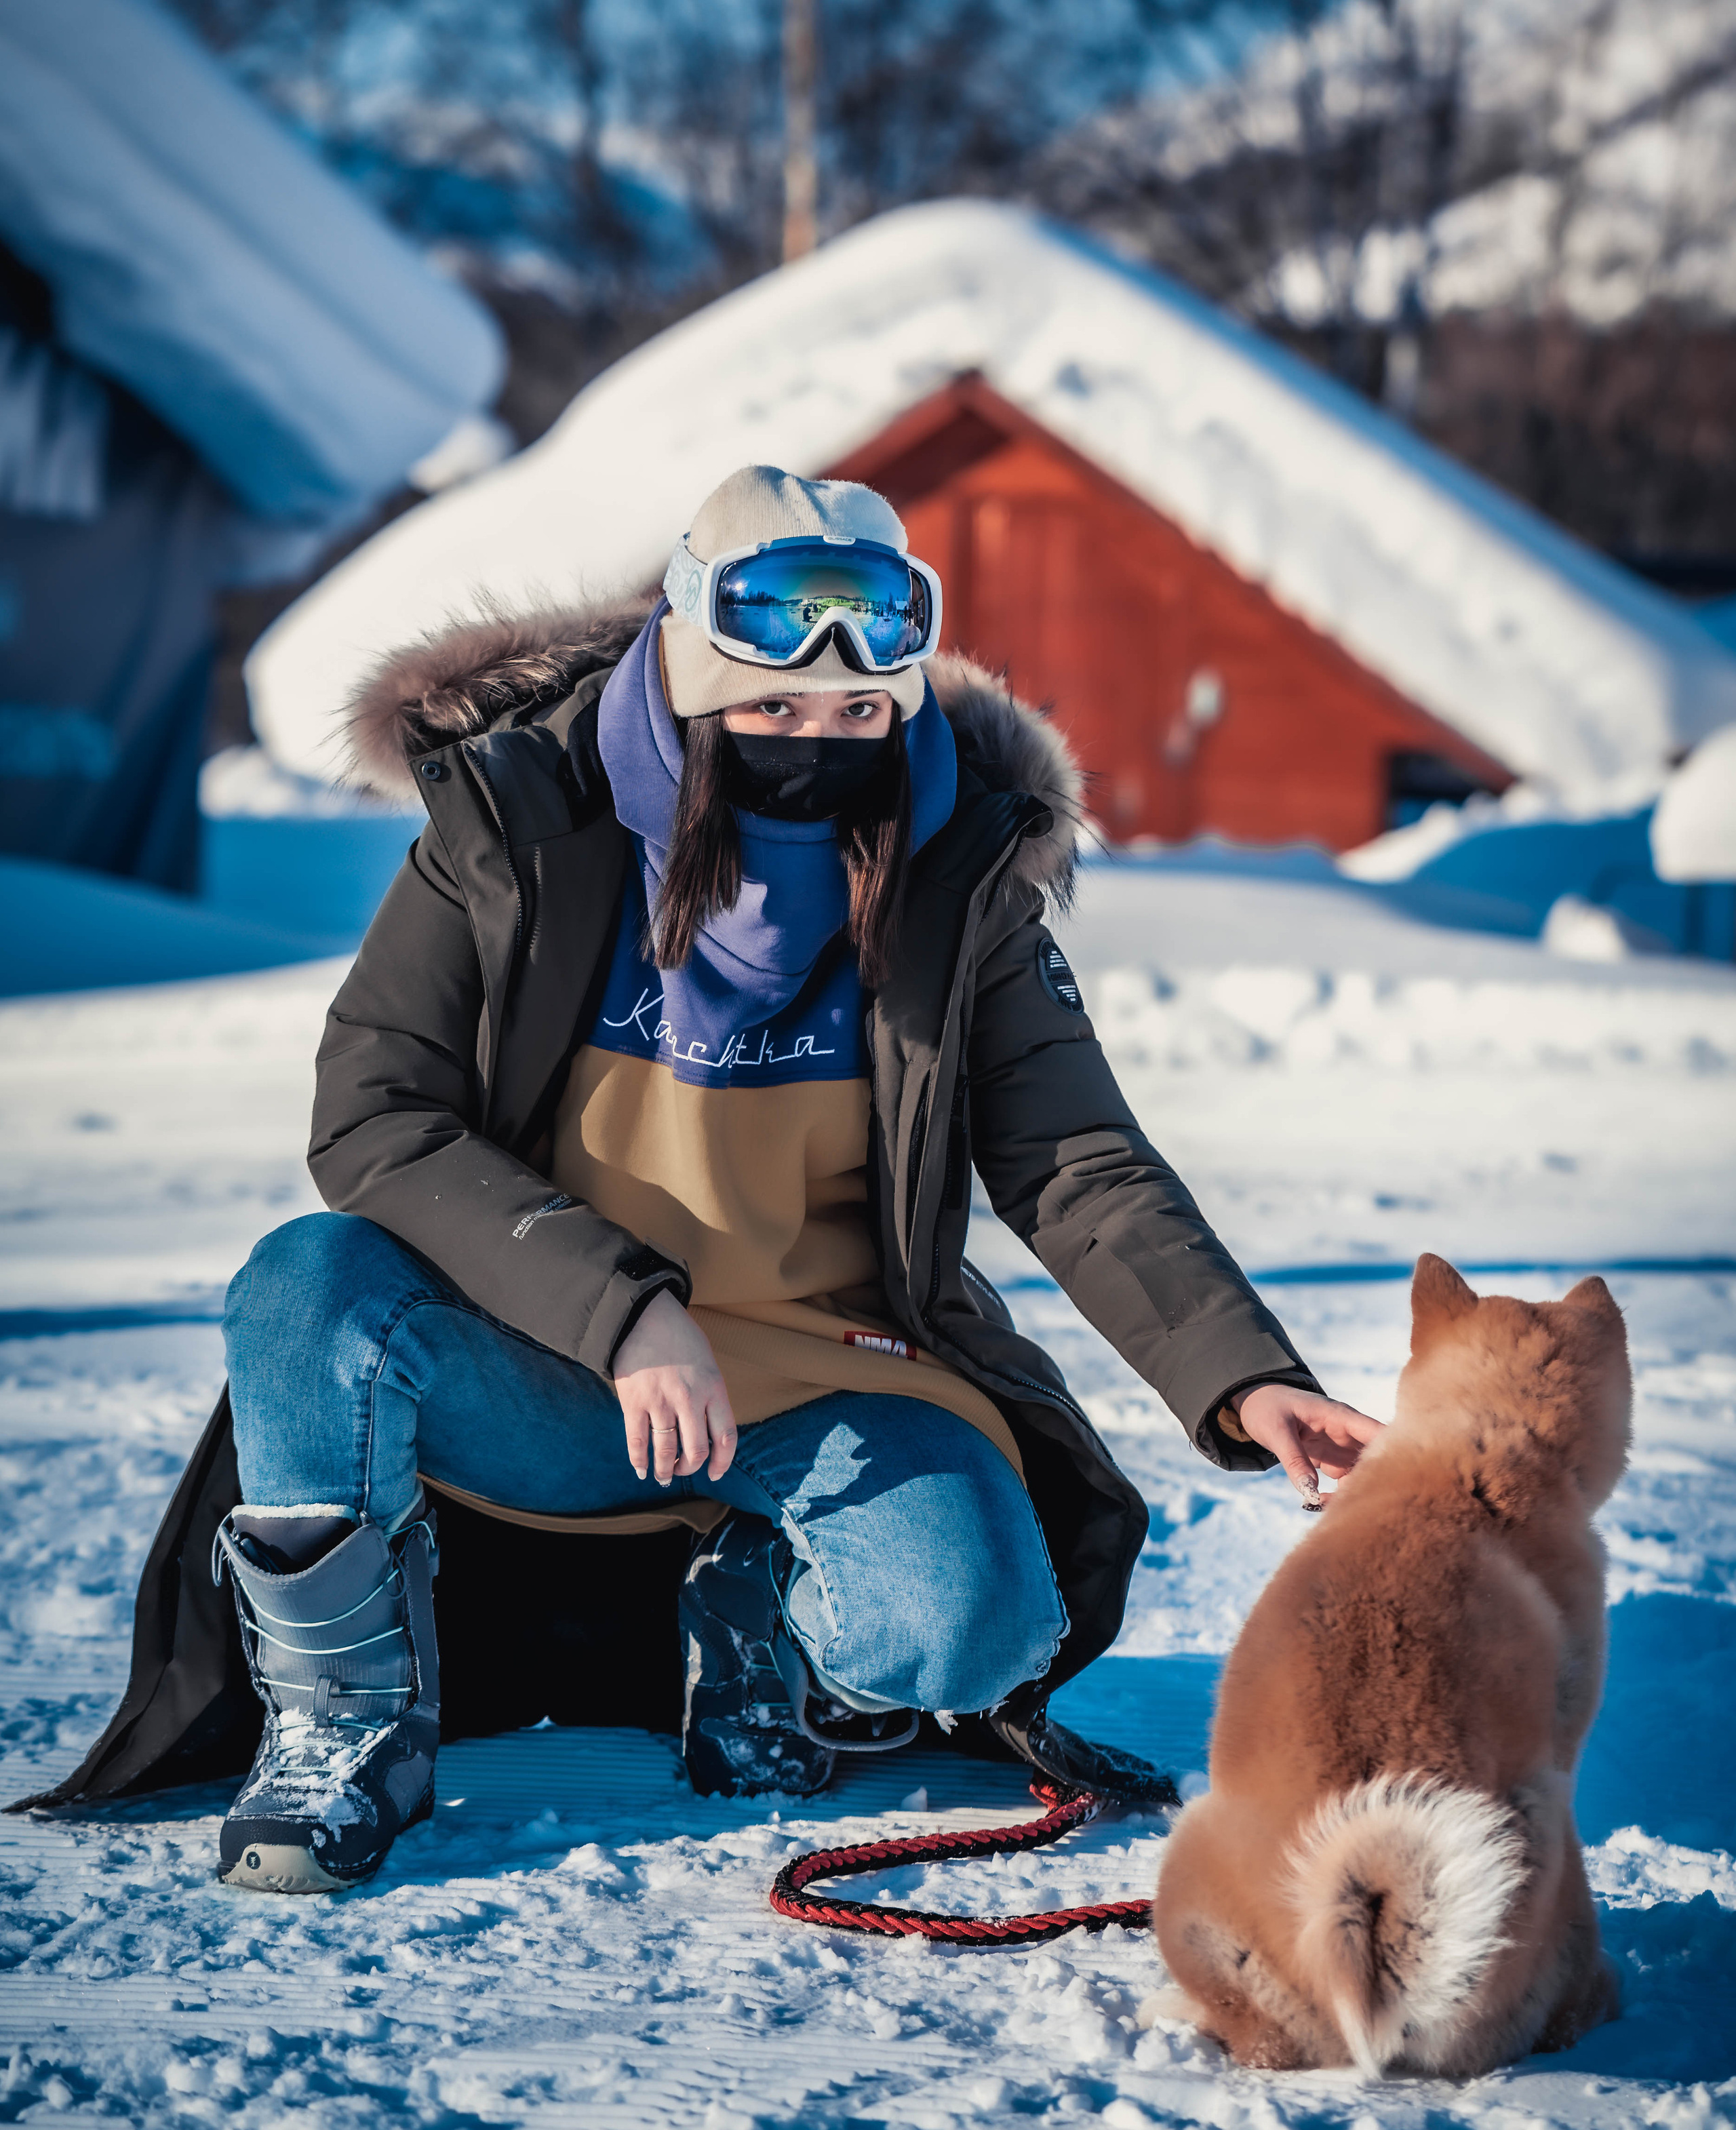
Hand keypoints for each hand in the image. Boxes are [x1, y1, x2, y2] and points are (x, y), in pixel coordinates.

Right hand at [614, 1291, 737, 1484]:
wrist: (644, 1315)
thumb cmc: (679, 1338)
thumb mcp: (707, 1363)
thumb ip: (710, 1396)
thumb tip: (708, 1431)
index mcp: (713, 1388)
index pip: (726, 1437)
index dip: (722, 1462)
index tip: (716, 1473)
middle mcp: (689, 1399)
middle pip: (696, 1451)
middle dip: (690, 1468)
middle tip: (683, 1470)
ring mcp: (660, 1402)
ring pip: (666, 1451)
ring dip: (665, 1470)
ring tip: (663, 1476)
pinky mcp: (634, 1402)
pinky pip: (637, 1441)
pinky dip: (639, 1461)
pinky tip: (641, 1469)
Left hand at [1231, 1383, 1383, 1509]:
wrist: (1255, 1402)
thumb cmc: (1268, 1407)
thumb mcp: (1276, 1431)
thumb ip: (1294, 1460)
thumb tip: (1312, 1492)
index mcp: (1341, 1416)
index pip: (1378, 1434)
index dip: (1391, 1456)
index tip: (1388, 1484)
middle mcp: (1348, 1432)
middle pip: (1377, 1460)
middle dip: (1370, 1485)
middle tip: (1347, 1505)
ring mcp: (1342, 1447)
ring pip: (1364, 1475)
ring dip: (1353, 1494)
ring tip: (1323, 1504)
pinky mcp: (1333, 1459)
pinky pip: (1347, 1481)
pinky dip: (1340, 1494)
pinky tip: (1320, 1502)